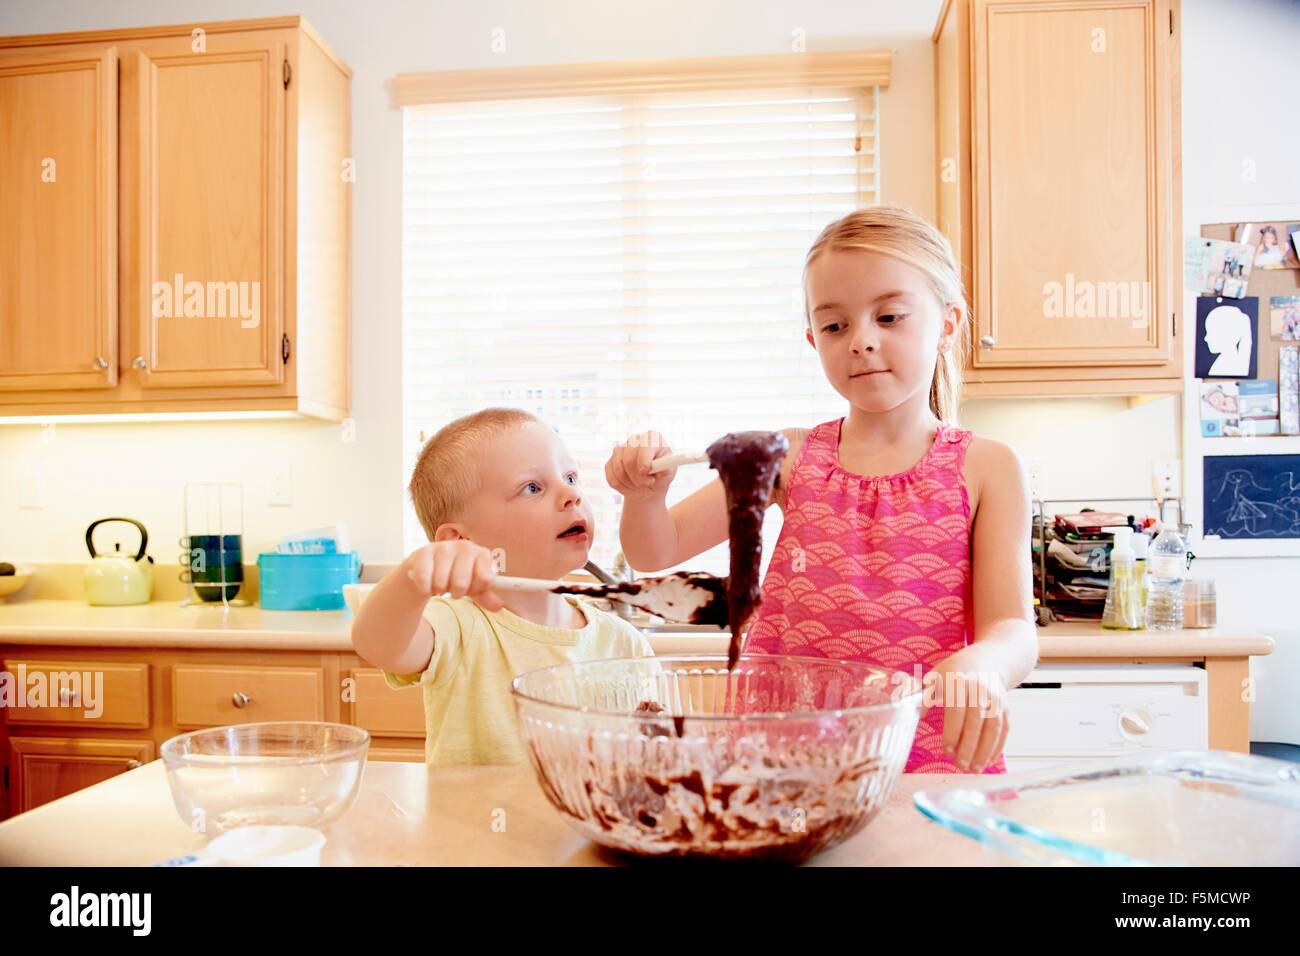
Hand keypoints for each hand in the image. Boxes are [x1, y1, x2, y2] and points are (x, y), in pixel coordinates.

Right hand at [402, 540, 503, 611]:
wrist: (428, 569)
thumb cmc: (456, 577)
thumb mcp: (474, 588)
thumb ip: (487, 596)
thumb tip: (498, 605)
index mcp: (482, 554)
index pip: (486, 578)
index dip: (477, 589)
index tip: (473, 589)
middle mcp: (465, 546)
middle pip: (461, 582)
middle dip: (457, 592)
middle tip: (454, 588)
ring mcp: (444, 547)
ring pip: (442, 583)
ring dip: (440, 590)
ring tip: (441, 583)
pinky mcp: (424, 551)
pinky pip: (424, 580)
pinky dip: (425, 588)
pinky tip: (428, 582)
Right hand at [605, 430, 676, 500]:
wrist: (649, 485)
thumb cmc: (661, 475)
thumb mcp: (669, 472)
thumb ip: (667, 470)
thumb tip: (665, 470)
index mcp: (652, 438)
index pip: (644, 446)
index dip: (644, 461)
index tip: (647, 473)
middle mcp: (634, 440)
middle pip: (629, 460)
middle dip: (638, 477)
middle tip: (648, 484)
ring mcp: (620, 450)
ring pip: (619, 470)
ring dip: (631, 484)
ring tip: (641, 486)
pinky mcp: (610, 462)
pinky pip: (612, 478)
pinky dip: (622, 487)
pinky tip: (630, 487)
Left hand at [920, 647, 1009, 772]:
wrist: (987, 660)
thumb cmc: (954, 672)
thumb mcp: (934, 677)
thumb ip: (923, 696)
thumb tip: (910, 711)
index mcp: (958, 682)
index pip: (956, 710)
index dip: (952, 731)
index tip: (946, 750)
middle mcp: (980, 690)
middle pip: (976, 721)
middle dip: (969, 746)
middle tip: (960, 765)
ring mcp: (996, 699)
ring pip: (993, 728)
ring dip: (985, 750)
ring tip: (974, 769)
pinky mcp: (1006, 707)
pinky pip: (1004, 730)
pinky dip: (997, 747)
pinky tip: (987, 761)